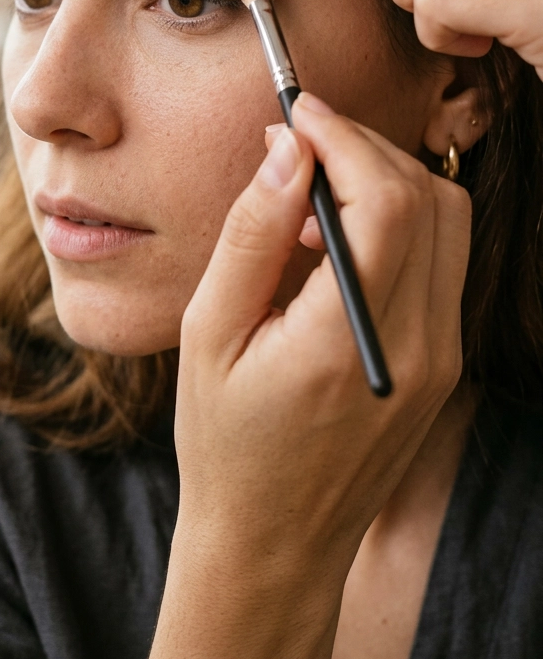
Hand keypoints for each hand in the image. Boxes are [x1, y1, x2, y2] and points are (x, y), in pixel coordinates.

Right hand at [175, 96, 469, 585]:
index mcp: (347, 344)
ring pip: (449, 224)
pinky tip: (338, 240)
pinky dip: (401, 224)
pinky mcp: (443, 364)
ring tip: (313, 197)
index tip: (298, 115)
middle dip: (367, 150)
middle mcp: (416, 349)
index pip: (384, 202)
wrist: (273, 543)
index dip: (345, 140)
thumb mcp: (209, 335)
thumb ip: (252, 236)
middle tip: (301, 145)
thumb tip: (285, 149)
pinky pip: (442, 262)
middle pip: (430, 201)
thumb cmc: (225, 444)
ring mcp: (440, 359)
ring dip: (388, 183)